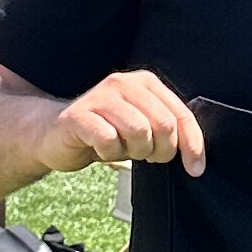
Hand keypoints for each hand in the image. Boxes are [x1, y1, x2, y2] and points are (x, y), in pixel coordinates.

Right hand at [47, 69, 205, 174]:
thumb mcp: (142, 127)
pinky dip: (109, 153)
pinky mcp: (79, 115)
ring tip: (122, 150)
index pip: (181, 114)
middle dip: (160, 151)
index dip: (192, 145)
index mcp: (145, 83)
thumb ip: (167, 130)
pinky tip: (101, 149)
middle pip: (163, 124)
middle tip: (145, 156)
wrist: (55, 135)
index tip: (195, 169)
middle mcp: (123, 83)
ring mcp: (100, 97)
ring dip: (134, 152)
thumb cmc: (104, 132)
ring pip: (138, 131)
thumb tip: (196, 154)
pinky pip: (108, 140)